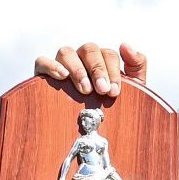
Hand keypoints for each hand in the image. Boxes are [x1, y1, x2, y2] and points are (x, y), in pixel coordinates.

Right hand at [33, 42, 147, 97]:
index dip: (112, 71)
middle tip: (101, 90)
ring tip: (84, 89)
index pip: (108, 54)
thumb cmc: (112, 108)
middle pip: (89, 50)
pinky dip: (51, 66)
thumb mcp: (132, 89)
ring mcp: (63, 64)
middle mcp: (82, 58)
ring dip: (77, 69)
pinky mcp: (44, 73)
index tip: (114, 92)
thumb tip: (125, 45)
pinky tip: (62, 77)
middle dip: (97, 70)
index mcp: (102, 60)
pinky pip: (42, 61)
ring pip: (66, 52)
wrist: (91, 134)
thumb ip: (136, 66)